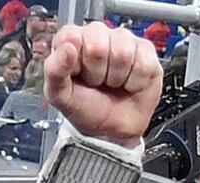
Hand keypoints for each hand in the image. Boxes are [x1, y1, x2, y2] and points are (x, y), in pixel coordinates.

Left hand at [44, 22, 161, 147]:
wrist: (112, 130)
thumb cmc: (85, 108)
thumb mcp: (59, 95)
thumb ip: (54, 70)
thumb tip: (65, 48)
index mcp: (71, 41)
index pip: (71, 36)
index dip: (75, 61)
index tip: (76, 76)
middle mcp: (97, 35)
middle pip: (99, 44)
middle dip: (97, 72)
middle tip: (96, 82)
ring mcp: (123, 40)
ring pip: (123, 52)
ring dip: (116, 77)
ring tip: (111, 83)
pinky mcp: (145, 50)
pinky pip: (143, 62)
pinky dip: (134, 81)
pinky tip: (128, 84)